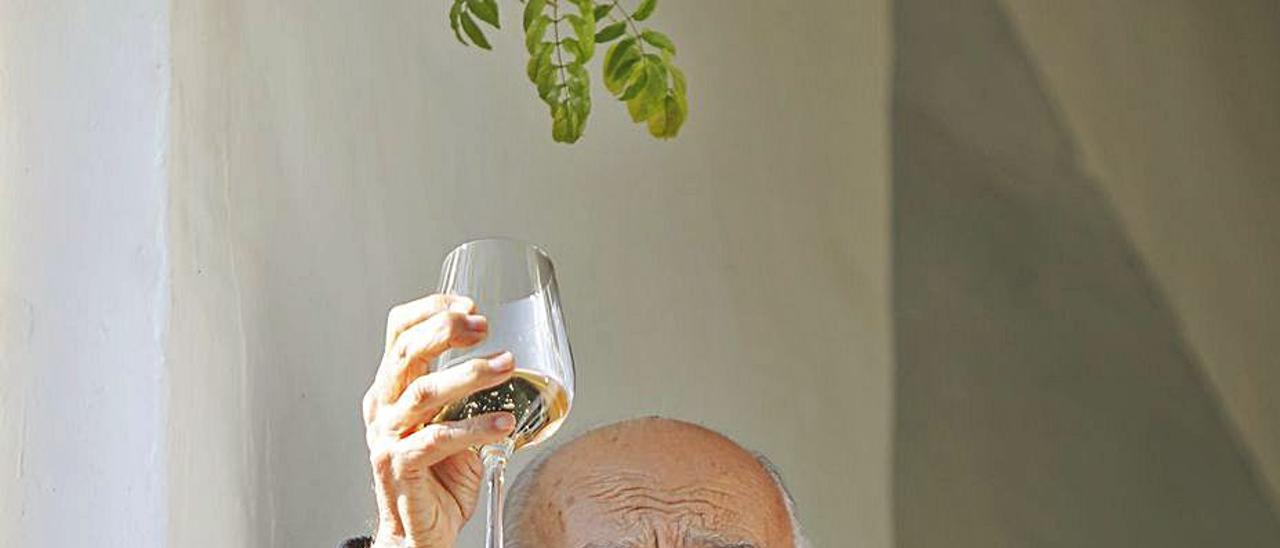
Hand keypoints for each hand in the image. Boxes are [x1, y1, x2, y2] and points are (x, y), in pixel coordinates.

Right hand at [363, 294, 516, 547]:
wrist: (421, 532)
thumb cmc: (438, 476)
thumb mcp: (452, 421)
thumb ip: (465, 392)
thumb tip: (503, 358)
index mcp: (392, 388)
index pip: (399, 333)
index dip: (430, 311)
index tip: (469, 305)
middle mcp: (384, 407)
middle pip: (406, 353)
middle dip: (446, 331)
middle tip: (483, 326)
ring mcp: (387, 437)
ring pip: (425, 392)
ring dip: (470, 375)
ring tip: (506, 366)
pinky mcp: (399, 467)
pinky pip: (438, 439)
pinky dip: (474, 428)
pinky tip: (503, 424)